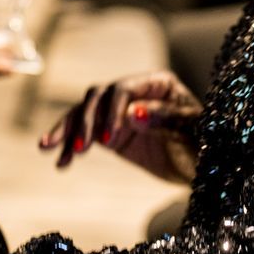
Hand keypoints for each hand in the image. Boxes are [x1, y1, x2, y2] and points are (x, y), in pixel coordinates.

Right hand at [40, 70, 202, 184]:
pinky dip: (70, 147)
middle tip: (80, 149)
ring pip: (84, 113)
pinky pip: (85, 135)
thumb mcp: (193, 133)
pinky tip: (60, 164)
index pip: (122, 89)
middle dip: (84, 120)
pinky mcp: (110, 133)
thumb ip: (165, 120)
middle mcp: (133, 93)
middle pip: (97, 97)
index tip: (108, 139)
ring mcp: (119, 113)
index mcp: (156, 83)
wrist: (205, 170)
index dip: (111, 111)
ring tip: (46, 148)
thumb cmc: (207, 144)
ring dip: (67, 130)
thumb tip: (134, 113)